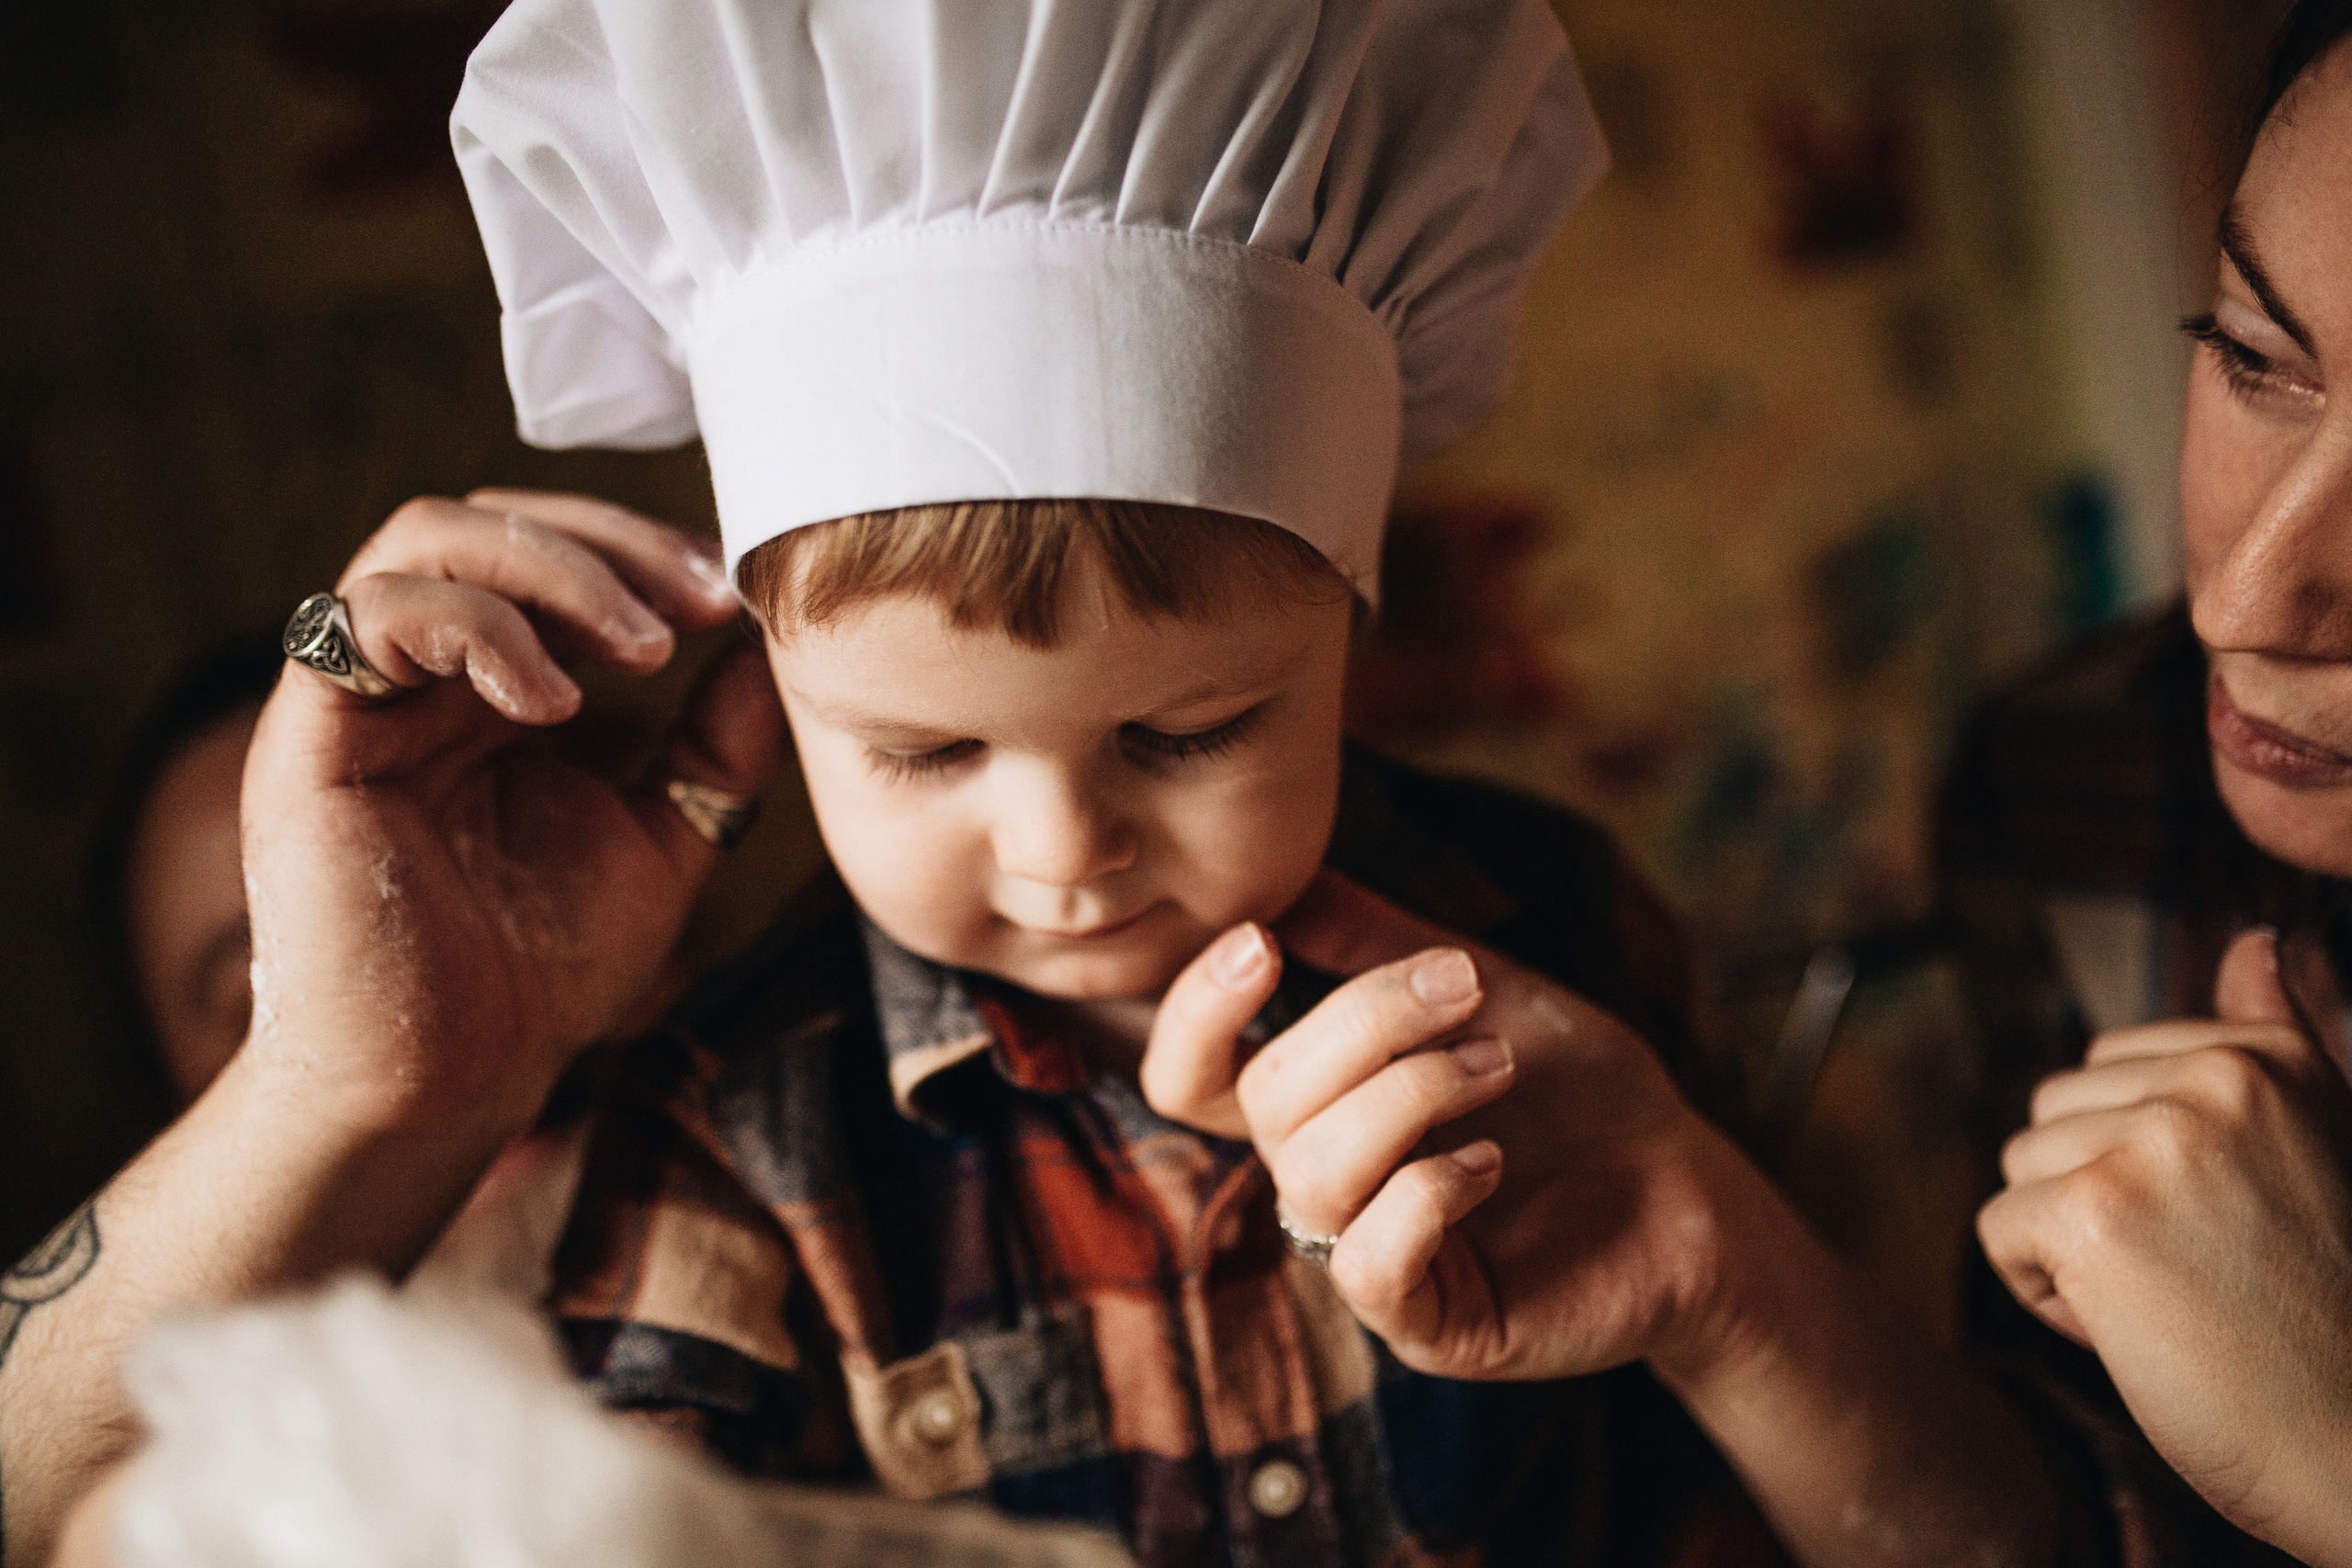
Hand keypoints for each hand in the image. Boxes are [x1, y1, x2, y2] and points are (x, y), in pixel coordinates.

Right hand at [240, 488, 786, 1142]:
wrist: (449, 1082)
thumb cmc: (541, 975)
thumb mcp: (665, 837)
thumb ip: (716, 745)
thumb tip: (772, 645)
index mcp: (485, 688)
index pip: (546, 549)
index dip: (641, 549)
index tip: (730, 595)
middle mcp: (414, 677)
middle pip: (487, 519)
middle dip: (608, 541)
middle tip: (701, 596)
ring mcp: (356, 696)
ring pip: (426, 538)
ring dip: (551, 570)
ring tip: (642, 649)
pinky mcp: (309, 733)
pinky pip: (372, 616)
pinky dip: (478, 630)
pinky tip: (556, 703)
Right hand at [1140, 871, 1744, 1381]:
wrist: (1692, 1184)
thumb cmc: (1580, 1090)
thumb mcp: (1481, 989)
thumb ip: (1378, 941)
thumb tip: (1287, 879)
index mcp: (1317, 1108)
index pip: (1192, 1075)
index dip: (1198, 1010)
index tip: (1264, 942)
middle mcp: (1323, 1184)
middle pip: (1267, 1101)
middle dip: (1364, 1025)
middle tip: (1467, 988)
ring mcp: (1366, 1259)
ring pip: (1312, 1174)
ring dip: (1409, 1095)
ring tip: (1498, 1065)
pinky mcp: (1426, 1325)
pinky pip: (1369, 1264)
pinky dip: (1427, 1193)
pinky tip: (1494, 1162)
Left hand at [1978, 929, 2351, 1564]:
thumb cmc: (2329, 1320)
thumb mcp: (2318, 1150)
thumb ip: (2274, 1041)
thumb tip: (2258, 943)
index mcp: (2270, 1057)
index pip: (2111, 1068)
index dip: (2144, 1163)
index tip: (2234, 1228)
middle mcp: (2219, 1080)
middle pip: (2055, 1112)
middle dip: (2099, 1200)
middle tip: (2204, 1275)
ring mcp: (2155, 1140)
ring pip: (2022, 1168)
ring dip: (2072, 1249)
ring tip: (2178, 1301)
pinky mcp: (2092, 1213)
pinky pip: (1999, 1231)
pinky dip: (2048, 1297)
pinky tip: (2141, 1333)